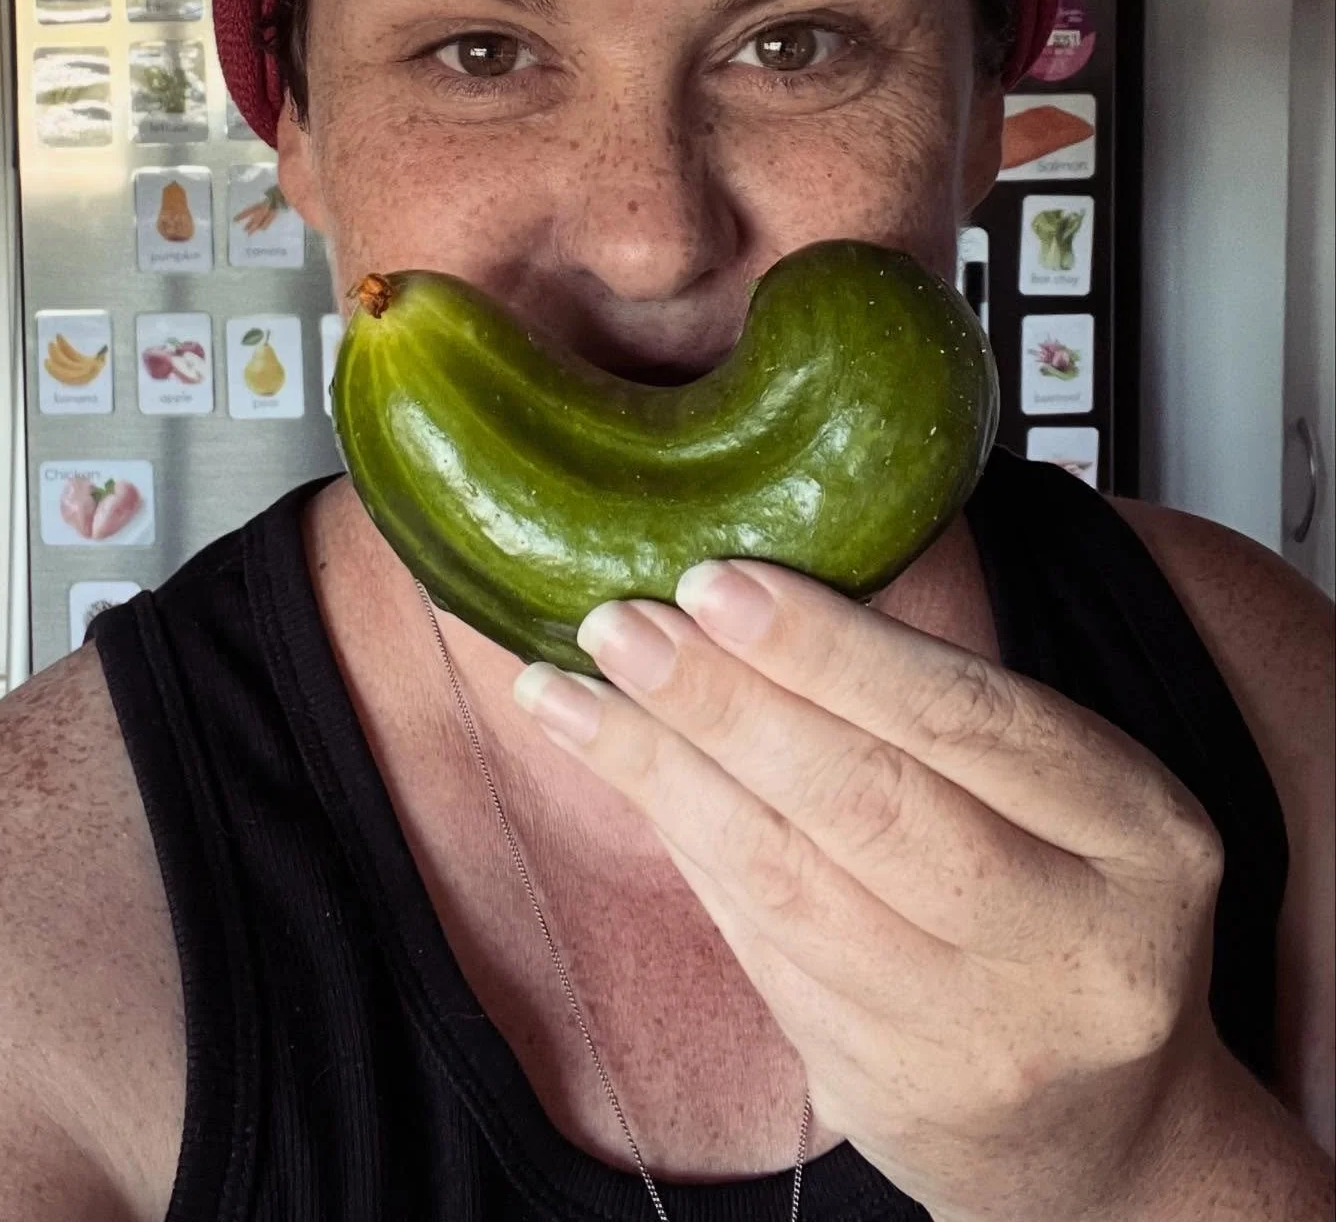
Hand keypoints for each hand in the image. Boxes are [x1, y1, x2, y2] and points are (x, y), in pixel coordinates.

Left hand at [512, 558, 1228, 1221]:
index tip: (716, 582)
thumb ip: (953, 708)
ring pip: (788, 881)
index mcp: (1142, 836)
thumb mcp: (1082, 798)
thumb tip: (762, 587)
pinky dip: (681, 841)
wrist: (1101, 1129)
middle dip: (724, 703)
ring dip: (662, 772)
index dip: (832, 650)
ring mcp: (973, 1033)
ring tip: (569, 693)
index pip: (970, 721)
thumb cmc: (1072, 907)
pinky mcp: (880, 1086)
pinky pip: (756, 940)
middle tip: (620, 625)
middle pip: (868, 804)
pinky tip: (619, 772)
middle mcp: (1070, 945)